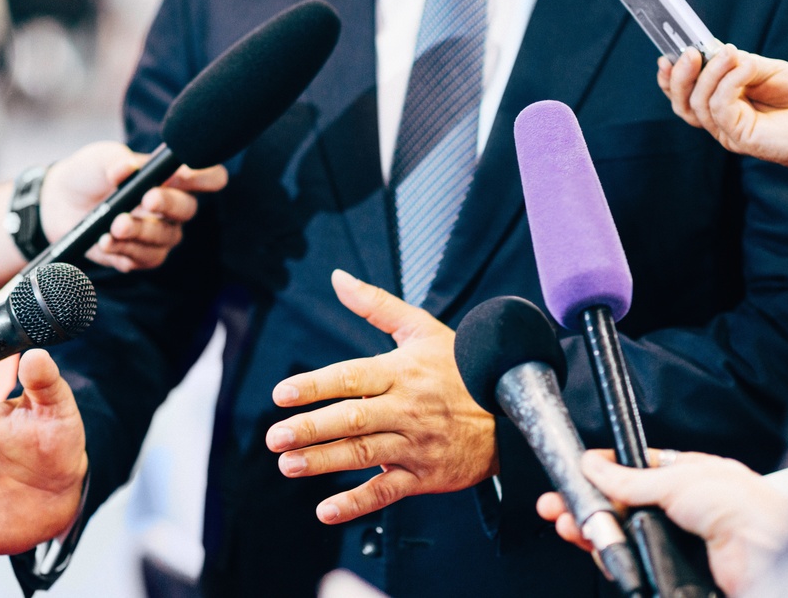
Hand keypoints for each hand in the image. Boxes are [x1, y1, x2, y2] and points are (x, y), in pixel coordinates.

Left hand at [40, 141, 227, 270]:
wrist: (58, 201)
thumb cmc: (88, 174)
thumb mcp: (100, 159)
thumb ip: (116, 161)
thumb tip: (127, 169)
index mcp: (169, 177)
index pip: (208, 177)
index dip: (205, 176)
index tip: (183, 174)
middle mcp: (170, 207)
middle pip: (187, 210)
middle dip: (168, 204)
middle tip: (146, 199)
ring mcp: (157, 233)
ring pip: (165, 239)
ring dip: (141, 232)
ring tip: (114, 225)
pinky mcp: (138, 255)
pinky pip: (144, 259)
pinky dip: (125, 251)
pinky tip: (105, 242)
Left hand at [266, 269, 497, 523]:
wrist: (513, 410)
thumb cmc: (461, 367)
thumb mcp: (422, 329)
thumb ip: (376, 305)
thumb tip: (339, 278)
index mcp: (402, 372)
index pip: (352, 378)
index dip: (315, 385)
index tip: (281, 394)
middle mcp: (407, 409)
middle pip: (353, 419)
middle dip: (312, 428)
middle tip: (275, 437)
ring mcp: (416, 444)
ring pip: (364, 454)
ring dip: (323, 461)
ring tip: (288, 464)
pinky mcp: (425, 476)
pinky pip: (387, 491)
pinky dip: (356, 503)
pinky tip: (326, 510)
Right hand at [536, 449, 787, 594]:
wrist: (770, 552)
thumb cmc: (743, 506)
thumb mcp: (678, 479)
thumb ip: (630, 477)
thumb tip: (595, 465)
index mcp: (681, 476)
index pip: (627, 471)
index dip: (597, 475)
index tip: (571, 475)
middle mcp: (674, 509)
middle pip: (616, 507)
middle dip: (583, 505)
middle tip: (556, 507)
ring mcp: (671, 540)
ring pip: (619, 537)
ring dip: (591, 532)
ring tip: (571, 527)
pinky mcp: (669, 569)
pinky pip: (630, 563)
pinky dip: (612, 559)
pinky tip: (600, 551)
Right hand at [657, 45, 787, 203]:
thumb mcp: (771, 71)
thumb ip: (742, 64)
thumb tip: (717, 53)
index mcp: (727, 106)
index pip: (688, 95)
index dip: (673, 77)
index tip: (670, 55)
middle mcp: (723, 122)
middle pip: (683, 104)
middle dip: (679, 77)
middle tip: (689, 53)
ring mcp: (730, 132)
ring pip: (697, 105)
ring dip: (708, 74)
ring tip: (728, 54)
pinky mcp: (741, 138)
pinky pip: (720, 108)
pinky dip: (728, 82)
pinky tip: (746, 67)